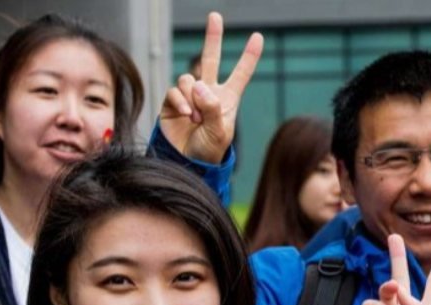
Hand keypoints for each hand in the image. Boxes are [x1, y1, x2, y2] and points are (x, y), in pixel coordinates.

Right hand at [159, 12, 261, 163]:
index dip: (249, 56)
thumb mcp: (219, 133)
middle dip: (213, 37)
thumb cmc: (209, 151)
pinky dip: (181, 101)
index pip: (241, 74)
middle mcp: (208, 92)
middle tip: (215, 15)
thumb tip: (201, 85)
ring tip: (196, 118)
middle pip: (209, 59)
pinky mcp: (172, 101)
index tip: (258, 37)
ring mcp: (190, 95)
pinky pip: (174, 91)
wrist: (187, 162)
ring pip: (188, 79)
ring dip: (193, 98)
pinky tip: (186, 115)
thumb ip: (213, 109)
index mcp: (228, 99)